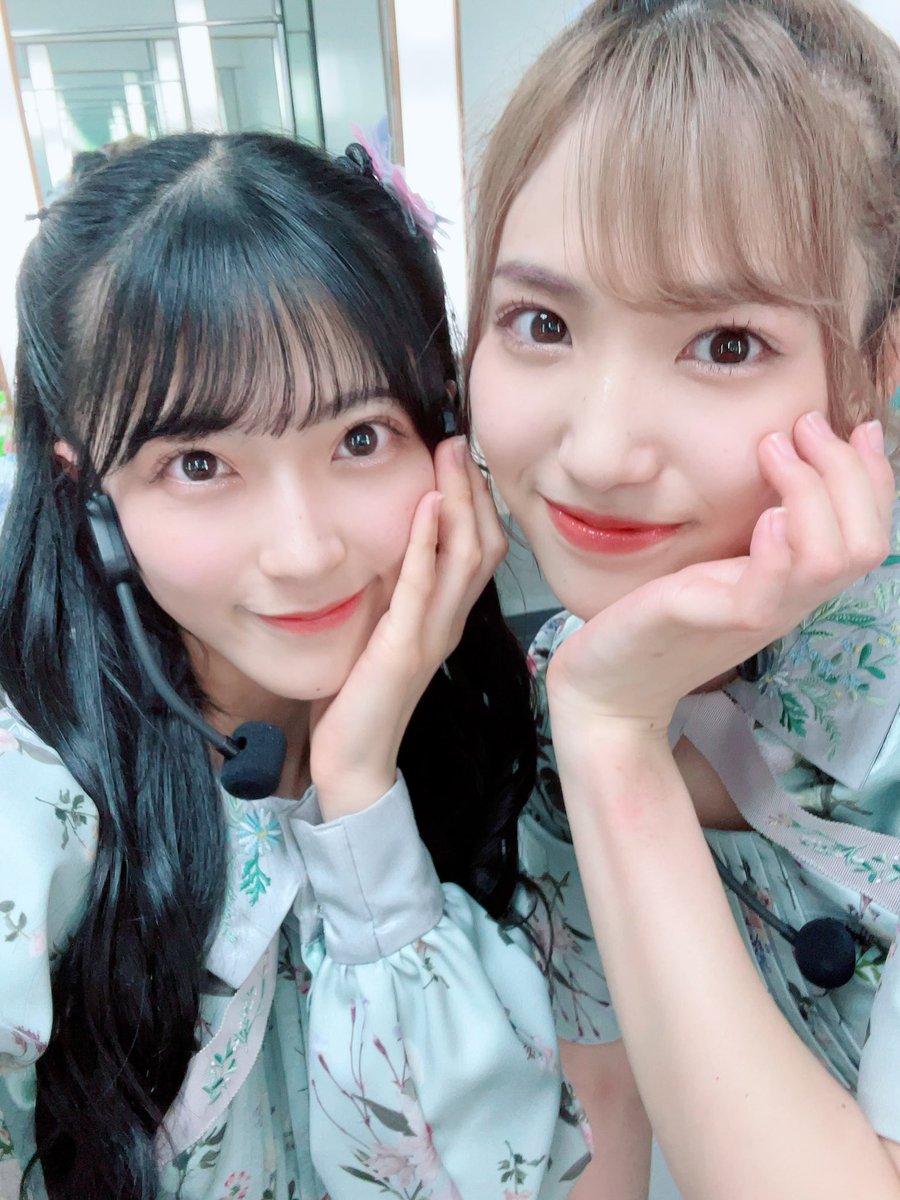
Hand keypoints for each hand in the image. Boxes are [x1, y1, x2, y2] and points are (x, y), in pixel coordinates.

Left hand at [309, 436, 505, 817]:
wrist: (352, 758)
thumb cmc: (361, 695)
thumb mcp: (381, 629)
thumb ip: (394, 591)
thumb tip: (389, 541)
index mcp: (446, 618)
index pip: (480, 550)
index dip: (478, 502)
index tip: (463, 456)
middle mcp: (449, 623)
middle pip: (484, 546)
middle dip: (475, 490)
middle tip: (461, 441)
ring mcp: (431, 636)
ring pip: (465, 560)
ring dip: (460, 503)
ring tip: (451, 457)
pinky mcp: (404, 649)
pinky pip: (422, 588)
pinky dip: (428, 544)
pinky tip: (427, 506)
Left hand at [546, 414, 893, 738]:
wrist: (609, 683)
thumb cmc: (658, 617)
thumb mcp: (717, 563)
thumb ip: (755, 527)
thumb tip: (781, 461)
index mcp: (796, 584)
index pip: (867, 533)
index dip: (875, 477)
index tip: (857, 426)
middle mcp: (789, 601)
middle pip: (865, 542)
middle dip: (848, 472)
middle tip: (804, 426)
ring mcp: (757, 613)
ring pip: (830, 560)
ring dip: (812, 490)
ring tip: (773, 448)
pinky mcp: (712, 619)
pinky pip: (767, 589)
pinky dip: (778, 548)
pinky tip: (767, 515)